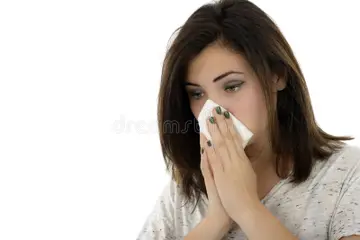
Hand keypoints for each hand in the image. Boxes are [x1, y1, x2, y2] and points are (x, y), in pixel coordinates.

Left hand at [202, 107, 259, 223]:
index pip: (235, 139)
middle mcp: (236, 160)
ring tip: (209, 119)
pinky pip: (214, 159)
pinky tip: (205, 139)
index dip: (229, 126)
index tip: (225, 116)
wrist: (246, 208)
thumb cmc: (249, 193)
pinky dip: (209, 148)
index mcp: (243, 160)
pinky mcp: (220, 174)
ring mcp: (228, 167)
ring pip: (220, 145)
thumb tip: (241, 154)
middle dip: (221, 123)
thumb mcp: (249, 174)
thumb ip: (244, 163)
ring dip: (214, 131)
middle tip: (215, 111)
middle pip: (227, 138)